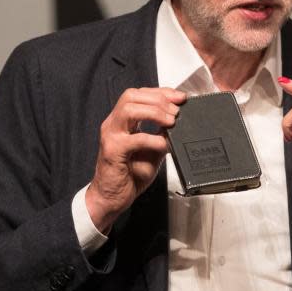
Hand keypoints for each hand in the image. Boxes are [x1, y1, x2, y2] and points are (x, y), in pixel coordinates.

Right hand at [85, 87, 186, 231]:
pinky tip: (164, 145)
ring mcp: (111, 137)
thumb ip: (162, 134)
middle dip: (158, 99)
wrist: (112, 198)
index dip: (161, 92)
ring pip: (129, 110)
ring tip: (171, 122)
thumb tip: (181, 123)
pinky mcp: (112, 152)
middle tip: (176, 111)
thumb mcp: (152, 150)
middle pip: (132, 96)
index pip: (138, 95)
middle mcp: (113, 125)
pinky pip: (134, 139)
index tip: (180, 97)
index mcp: (121, 121)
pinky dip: (153, 139)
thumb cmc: (130, 175)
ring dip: (155, 113)